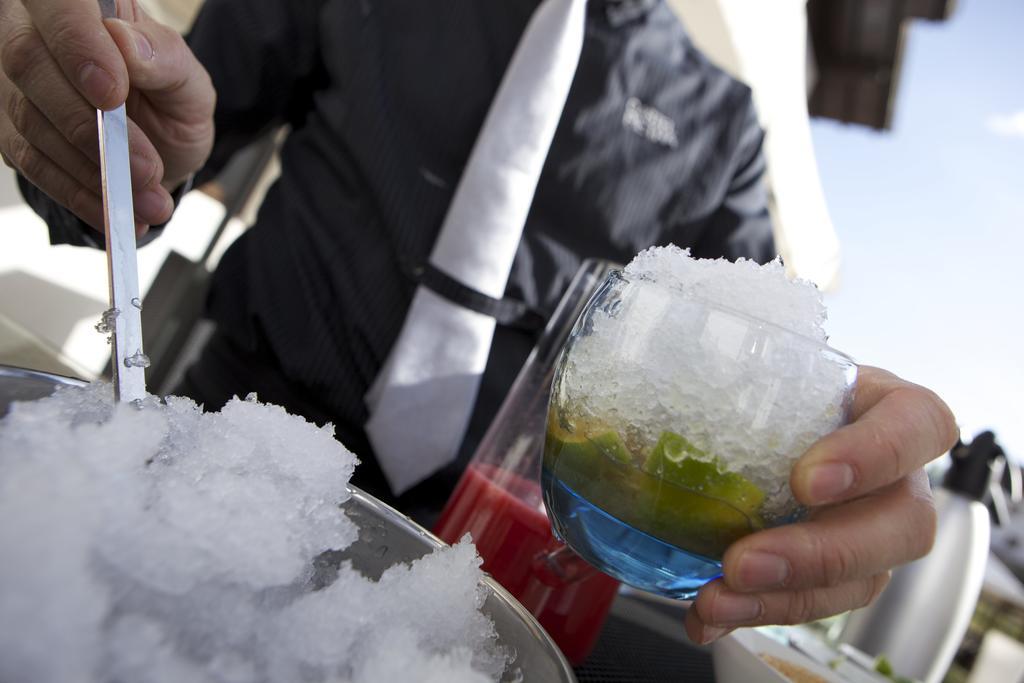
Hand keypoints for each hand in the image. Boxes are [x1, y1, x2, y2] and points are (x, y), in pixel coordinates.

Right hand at [0, 0, 213, 234]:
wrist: (161, 146)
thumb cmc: (171, 99)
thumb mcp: (188, 80)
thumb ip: (165, 58)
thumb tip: (128, 45)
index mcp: (81, 3)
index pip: (56, 2)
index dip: (77, 44)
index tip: (112, 93)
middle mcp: (31, 31)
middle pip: (28, 62)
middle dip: (90, 125)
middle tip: (146, 167)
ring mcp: (14, 83)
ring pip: (29, 118)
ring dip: (92, 169)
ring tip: (149, 200)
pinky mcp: (11, 131)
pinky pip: (31, 162)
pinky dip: (78, 193)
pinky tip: (116, 212)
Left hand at [684, 366, 958, 643]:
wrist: (774, 424)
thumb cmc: (774, 390)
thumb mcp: (756, 373)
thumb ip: (706, 384)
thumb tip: (597, 427)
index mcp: (886, 409)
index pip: (919, 422)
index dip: (876, 455)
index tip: (806, 481)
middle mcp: (897, 477)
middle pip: (903, 525)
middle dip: (820, 552)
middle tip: (743, 561)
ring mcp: (875, 531)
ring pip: (863, 580)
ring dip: (784, 599)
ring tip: (717, 599)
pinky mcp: (843, 575)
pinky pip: (813, 606)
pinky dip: (755, 614)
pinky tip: (708, 616)